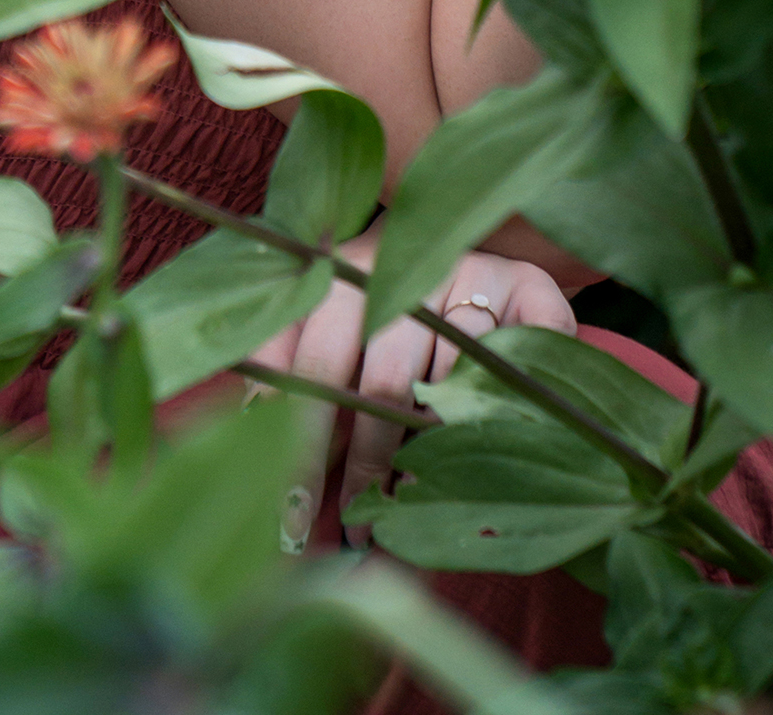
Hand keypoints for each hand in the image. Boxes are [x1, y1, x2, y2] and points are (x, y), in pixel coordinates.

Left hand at [249, 229, 576, 541]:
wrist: (474, 245)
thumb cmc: (383, 315)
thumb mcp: (328, 330)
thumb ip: (289, 370)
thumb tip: (240, 436)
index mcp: (343, 268)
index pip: (310, 356)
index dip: (296, 436)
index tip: (286, 510)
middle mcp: (406, 261)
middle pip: (380, 378)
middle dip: (359, 464)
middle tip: (345, 527)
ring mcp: (471, 268)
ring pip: (445, 382)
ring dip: (422, 452)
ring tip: (399, 503)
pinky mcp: (532, 286)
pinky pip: (515, 361)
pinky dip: (499, 407)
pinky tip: (478, 439)